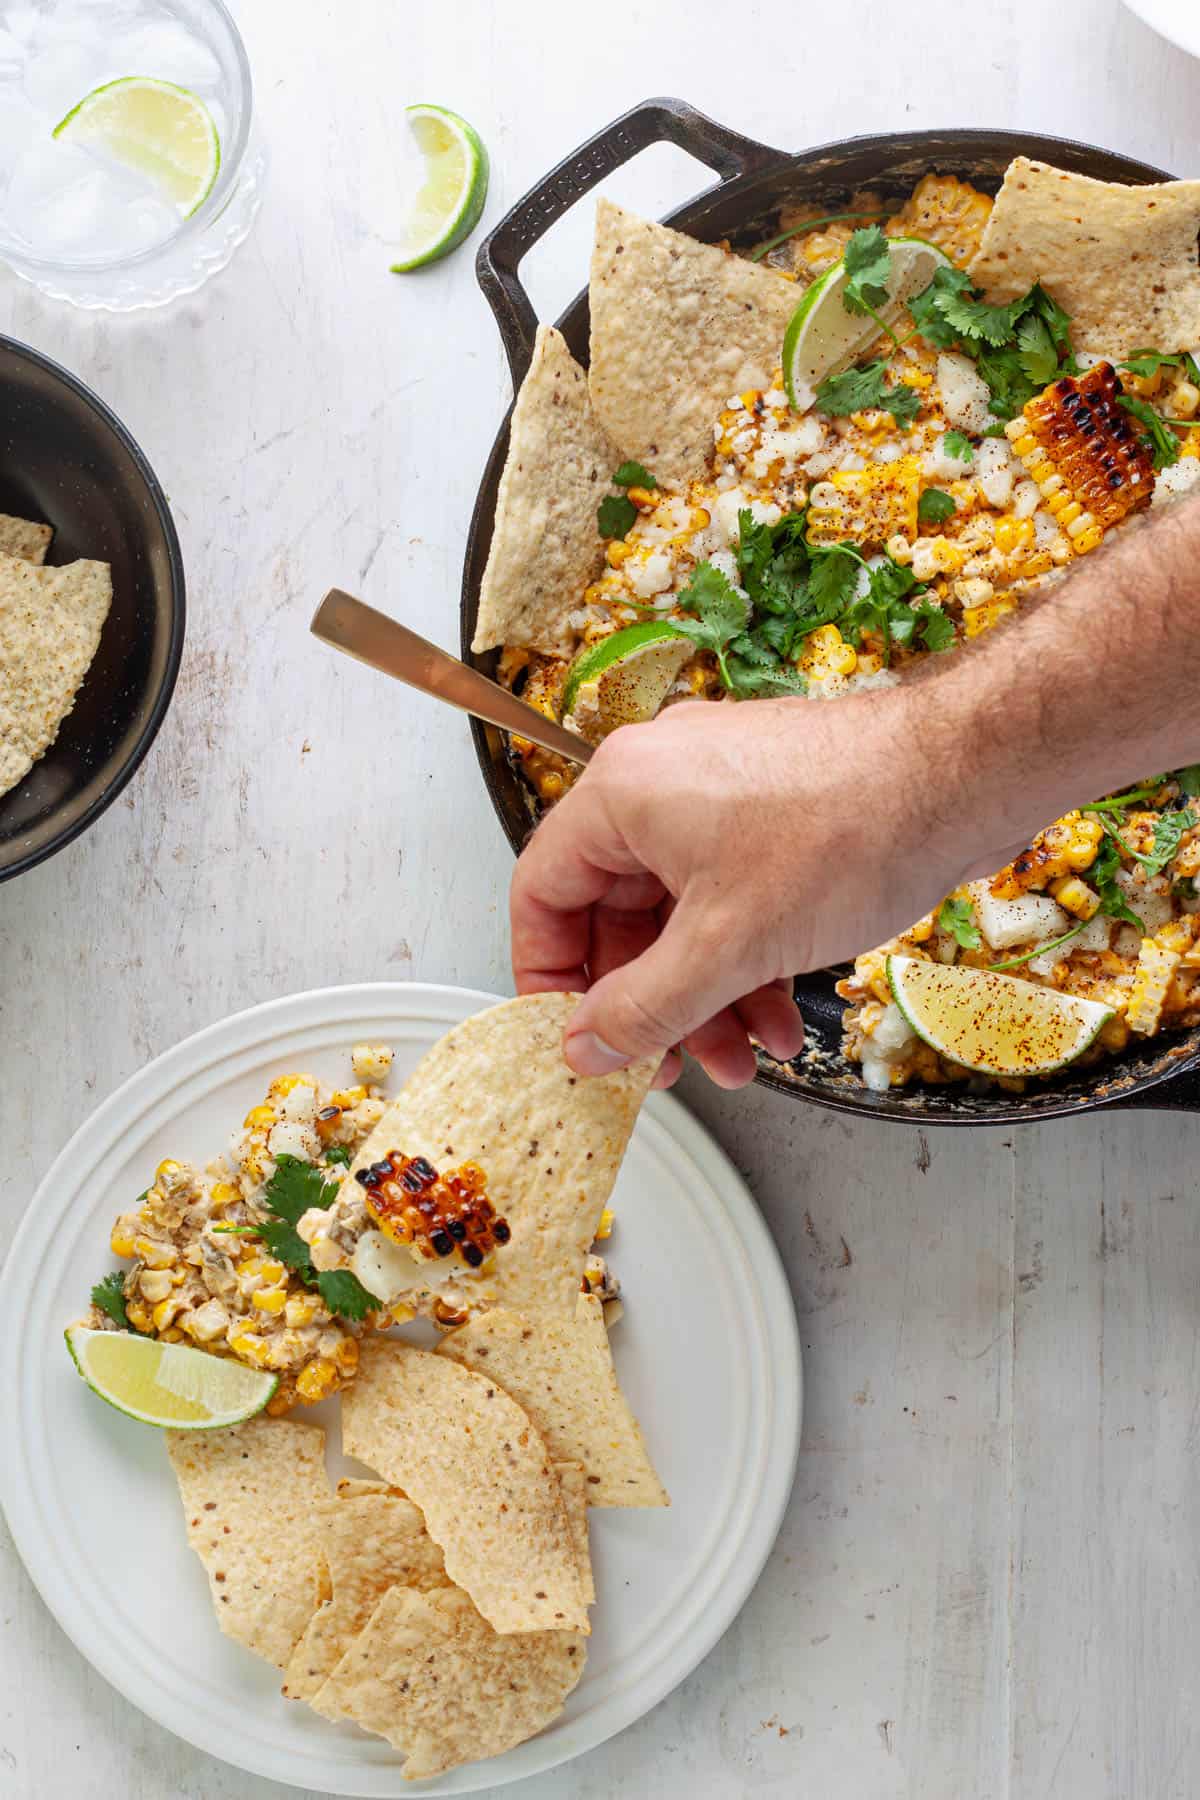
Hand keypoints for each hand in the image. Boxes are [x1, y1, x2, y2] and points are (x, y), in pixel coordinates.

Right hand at [510, 691, 975, 1086]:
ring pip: (685, 916)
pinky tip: (784, 1015)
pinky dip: (751, 961)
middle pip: (620, 914)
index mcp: (622, 793)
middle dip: (654, 1002)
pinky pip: (735, 898)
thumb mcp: (727, 946)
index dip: (550, 976)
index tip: (573, 1035)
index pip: (542, 892)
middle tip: (669, 1064)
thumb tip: (584, 1046)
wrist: (968, 775)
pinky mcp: (774, 811)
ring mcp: (722, 794)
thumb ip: (643, 1007)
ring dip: (711, 996)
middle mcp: (662, 783)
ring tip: (747, 1055)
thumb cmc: (852, 826)